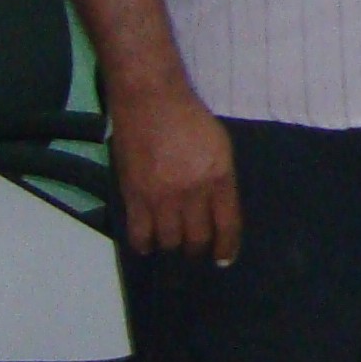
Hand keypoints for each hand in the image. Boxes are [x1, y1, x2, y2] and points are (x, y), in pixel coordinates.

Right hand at [109, 83, 240, 262]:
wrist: (151, 102)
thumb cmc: (191, 119)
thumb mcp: (221, 147)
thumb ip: (221, 179)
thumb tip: (218, 209)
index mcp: (219, 177)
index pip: (227, 224)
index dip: (227, 247)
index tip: (224, 259)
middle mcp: (192, 192)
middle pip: (197, 238)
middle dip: (199, 250)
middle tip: (197, 251)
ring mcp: (161, 197)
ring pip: (169, 241)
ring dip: (173, 248)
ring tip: (174, 246)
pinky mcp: (133, 196)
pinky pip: (139, 234)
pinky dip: (145, 244)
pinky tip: (149, 244)